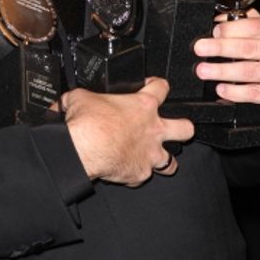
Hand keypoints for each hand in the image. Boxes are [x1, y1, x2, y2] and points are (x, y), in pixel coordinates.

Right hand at [61, 78, 193, 186]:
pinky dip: (136, 173)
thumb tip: (73, 98)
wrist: (82, 149)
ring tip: (156, 158)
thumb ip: (86, 96)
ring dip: (164, 160)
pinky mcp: (140, 173)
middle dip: (183, 127)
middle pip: (185, 128)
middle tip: (175, 127)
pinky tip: (127, 170)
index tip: (152, 86)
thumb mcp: (81, 97)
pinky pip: (143, 176)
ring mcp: (149, 154)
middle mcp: (153, 129)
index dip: (158, 84)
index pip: (161, 88)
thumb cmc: (86, 123)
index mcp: (142, 105)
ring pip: (171, 162)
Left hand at [193, 9, 259, 112]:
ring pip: (249, 72)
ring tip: (204, 70)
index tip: (214, 31)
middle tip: (200, 49)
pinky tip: (221, 88)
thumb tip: (217, 21)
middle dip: (221, 48)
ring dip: (222, 71)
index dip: (232, 29)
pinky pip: (254, 93)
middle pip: (249, 48)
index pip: (256, 27)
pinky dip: (235, 92)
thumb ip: (242, 22)